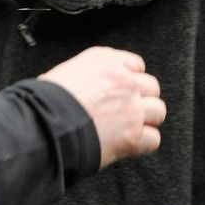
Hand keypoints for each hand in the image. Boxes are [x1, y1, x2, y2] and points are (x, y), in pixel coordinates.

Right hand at [39, 47, 165, 168]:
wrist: (46, 123)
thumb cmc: (47, 99)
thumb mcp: (66, 71)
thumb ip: (88, 74)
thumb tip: (90, 86)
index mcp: (105, 61)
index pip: (135, 64)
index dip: (130, 78)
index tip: (123, 88)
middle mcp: (123, 80)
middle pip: (151, 86)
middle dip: (141, 97)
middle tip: (127, 109)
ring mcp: (132, 107)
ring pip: (158, 110)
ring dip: (146, 119)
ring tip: (131, 126)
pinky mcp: (134, 135)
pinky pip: (153, 138)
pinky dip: (143, 143)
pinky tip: (130, 143)